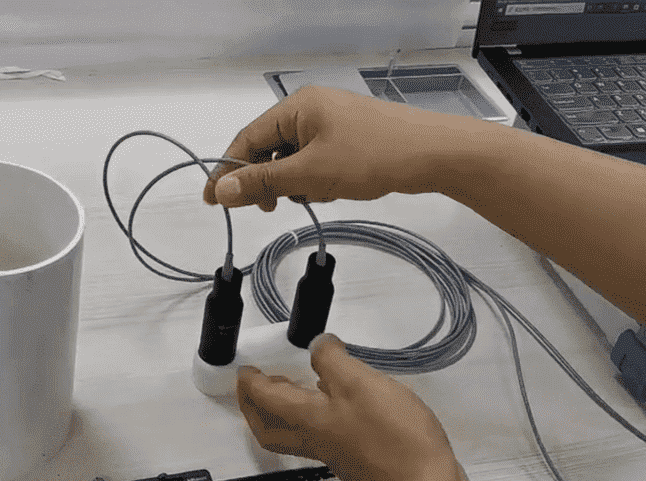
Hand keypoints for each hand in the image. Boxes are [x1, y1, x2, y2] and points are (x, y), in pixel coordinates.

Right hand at [203, 85, 492, 211]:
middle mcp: (311, 109)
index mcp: (296, 107)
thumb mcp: (309, 174)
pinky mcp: (348, 138)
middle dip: (266, 180)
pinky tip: (331, 190)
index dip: (227, 171)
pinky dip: (315, 179)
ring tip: (313, 195)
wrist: (433, 154)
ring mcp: (331, 123)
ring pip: (293, 158)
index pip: (246, 140)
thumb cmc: (374, 155)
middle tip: (268, 207)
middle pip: (268, 149)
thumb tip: (223, 189)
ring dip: (294, 182)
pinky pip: (316, 160)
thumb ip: (262, 181)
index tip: (212, 199)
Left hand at [236, 333, 477, 480]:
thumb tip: (317, 345)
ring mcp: (331, 451)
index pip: (263, 399)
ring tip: (288, 386)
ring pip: (289, 431)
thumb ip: (333, 361)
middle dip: (253, 404)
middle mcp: (311, 438)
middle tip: (255, 382)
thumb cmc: (391, 438)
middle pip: (266, 426)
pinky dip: (309, 416)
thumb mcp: (360, 383)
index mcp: (305, 418)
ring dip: (279, 410)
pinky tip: (330, 402)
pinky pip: (314, 434)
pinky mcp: (352, 457)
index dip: (250, 382)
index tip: (245, 368)